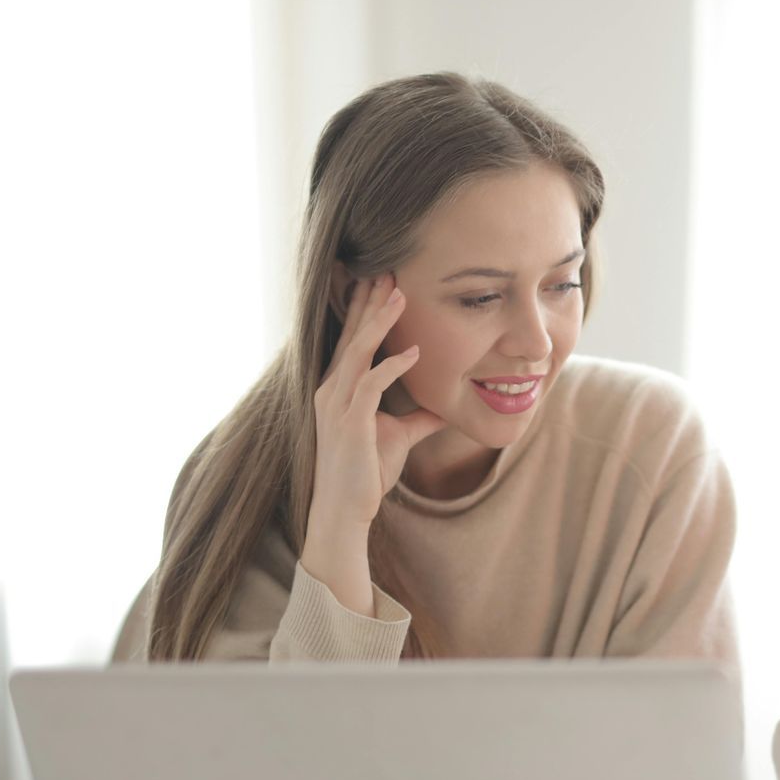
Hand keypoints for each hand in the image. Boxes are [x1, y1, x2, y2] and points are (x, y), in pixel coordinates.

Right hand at [302, 274, 446, 612]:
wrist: (345, 510)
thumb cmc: (366, 473)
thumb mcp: (400, 436)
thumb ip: (421, 417)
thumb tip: (449, 407)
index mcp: (338, 388)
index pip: (352, 339)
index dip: (364, 309)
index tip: (381, 281)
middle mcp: (331, 390)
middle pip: (350, 335)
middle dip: (368, 302)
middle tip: (387, 270)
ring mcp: (336, 404)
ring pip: (357, 352)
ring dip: (379, 322)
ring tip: (400, 295)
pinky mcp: (348, 423)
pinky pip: (370, 384)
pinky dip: (393, 365)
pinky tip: (416, 352)